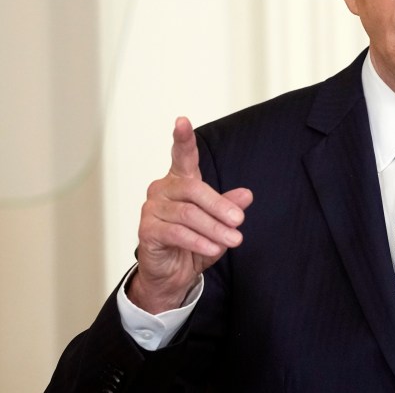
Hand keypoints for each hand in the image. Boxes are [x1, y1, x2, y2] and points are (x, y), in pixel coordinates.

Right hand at [128, 117, 252, 313]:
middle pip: (193, 189)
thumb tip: (246, 195)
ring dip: (214, 228)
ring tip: (233, 240)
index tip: (182, 120)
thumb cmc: (195, 242)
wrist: (174, 274)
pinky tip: (213, 248)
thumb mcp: (219, 223)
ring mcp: (152, 209)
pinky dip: (198, 241)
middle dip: (219, 206)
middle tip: (239, 221)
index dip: (182, 138)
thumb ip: (229, 207)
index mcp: (181, 181)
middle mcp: (163, 190)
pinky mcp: (146, 230)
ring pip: (188, 213)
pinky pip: (176, 232)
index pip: (182, 155)